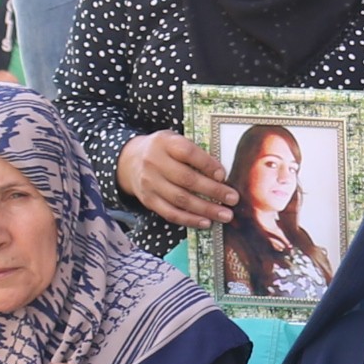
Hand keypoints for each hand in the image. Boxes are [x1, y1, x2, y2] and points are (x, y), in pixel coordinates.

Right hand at [119, 128, 234, 229]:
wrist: (130, 161)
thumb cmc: (163, 150)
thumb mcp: (175, 140)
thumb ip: (194, 152)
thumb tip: (222, 174)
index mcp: (165, 143)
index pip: (188, 153)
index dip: (207, 165)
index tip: (223, 175)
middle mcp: (154, 162)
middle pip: (186, 179)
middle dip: (213, 191)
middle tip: (233, 199)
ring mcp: (149, 183)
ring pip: (180, 199)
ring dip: (205, 209)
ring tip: (225, 215)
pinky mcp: (148, 200)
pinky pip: (170, 213)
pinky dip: (189, 220)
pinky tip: (206, 222)